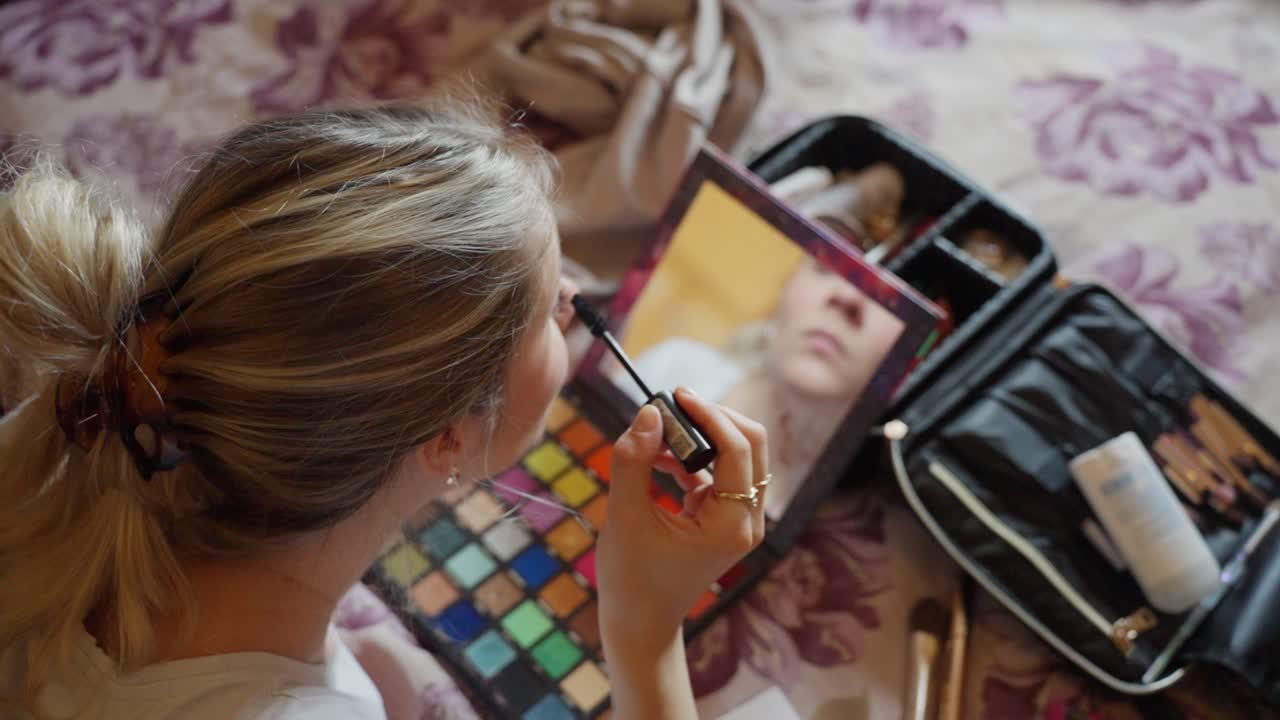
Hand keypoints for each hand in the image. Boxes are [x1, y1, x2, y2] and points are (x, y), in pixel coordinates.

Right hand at [596, 388, 767, 661]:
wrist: (641, 622)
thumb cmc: (631, 577)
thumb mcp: (625, 516)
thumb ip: (633, 461)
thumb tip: (648, 413)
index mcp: (731, 525)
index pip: (737, 450)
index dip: (708, 415)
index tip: (676, 395)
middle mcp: (747, 521)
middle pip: (750, 445)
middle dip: (712, 419)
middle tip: (672, 406)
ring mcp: (740, 520)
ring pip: (737, 456)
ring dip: (700, 437)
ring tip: (655, 434)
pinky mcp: (725, 518)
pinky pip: (718, 473)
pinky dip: (692, 458)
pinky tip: (657, 456)